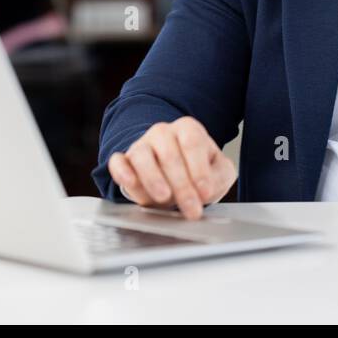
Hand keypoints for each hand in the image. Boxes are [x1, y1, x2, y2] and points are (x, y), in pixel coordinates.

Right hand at [106, 116, 236, 218]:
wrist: (175, 175)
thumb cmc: (198, 171)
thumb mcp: (219, 171)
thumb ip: (219, 176)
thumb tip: (206, 189)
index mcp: (188, 129)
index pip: (192, 142)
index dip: (199, 169)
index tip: (205, 192)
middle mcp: (163, 133)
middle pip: (169, 154)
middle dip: (182, 185)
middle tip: (191, 208)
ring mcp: (141, 145)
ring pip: (142, 156)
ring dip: (153, 178)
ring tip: (165, 197)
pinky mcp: (124, 161)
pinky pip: (118, 162)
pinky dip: (122, 172)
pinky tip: (130, 182)